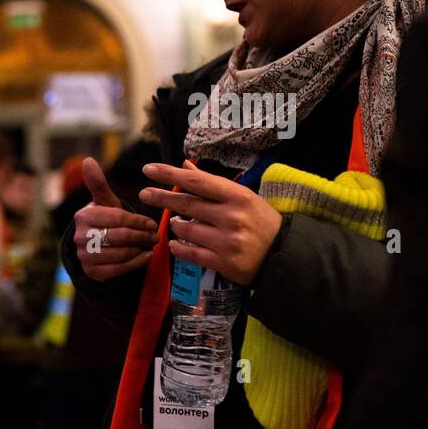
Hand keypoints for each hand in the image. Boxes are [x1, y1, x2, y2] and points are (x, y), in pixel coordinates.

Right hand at [72, 157, 157, 280]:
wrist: (92, 248)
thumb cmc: (104, 220)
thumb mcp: (103, 203)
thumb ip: (98, 183)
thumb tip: (87, 160)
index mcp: (84, 216)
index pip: (117, 218)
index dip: (138, 221)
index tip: (152, 223)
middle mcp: (80, 237)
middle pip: (120, 236)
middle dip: (142, 236)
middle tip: (155, 235)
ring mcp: (85, 256)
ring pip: (120, 253)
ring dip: (140, 249)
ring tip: (150, 244)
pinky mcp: (91, 272)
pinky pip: (118, 269)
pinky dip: (135, 263)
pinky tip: (144, 256)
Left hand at [139, 160, 281, 284]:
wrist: (283, 254)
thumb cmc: (260, 221)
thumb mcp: (243, 197)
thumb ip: (211, 183)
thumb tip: (185, 165)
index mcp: (238, 197)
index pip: (197, 182)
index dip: (169, 175)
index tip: (149, 169)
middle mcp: (232, 218)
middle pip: (187, 205)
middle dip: (161, 198)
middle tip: (144, 194)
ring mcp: (227, 242)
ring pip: (185, 230)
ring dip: (176, 225)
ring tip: (177, 223)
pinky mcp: (223, 263)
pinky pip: (188, 253)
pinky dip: (177, 247)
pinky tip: (174, 242)